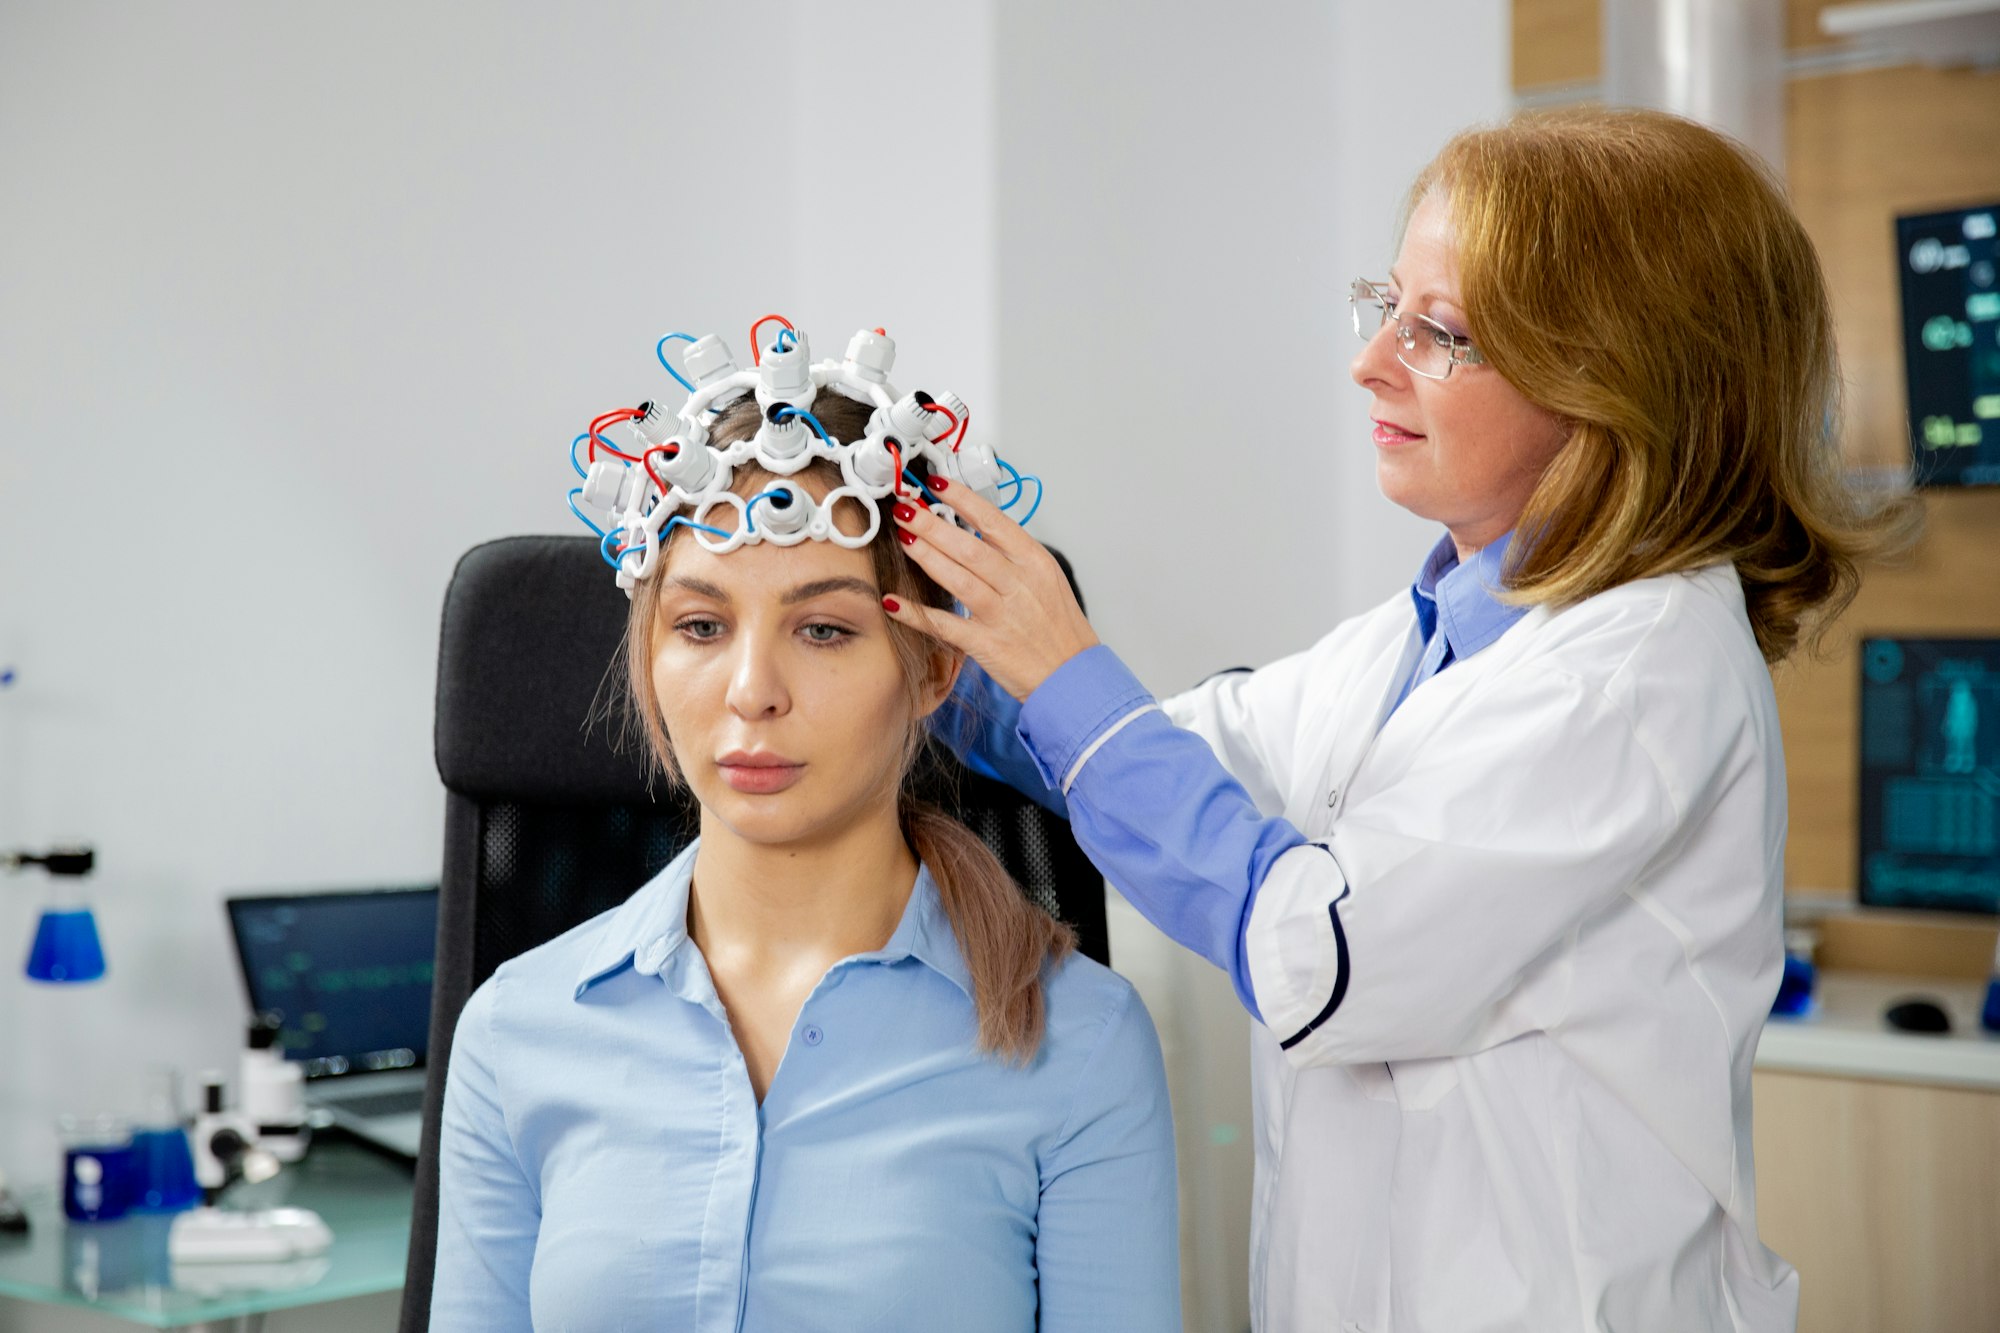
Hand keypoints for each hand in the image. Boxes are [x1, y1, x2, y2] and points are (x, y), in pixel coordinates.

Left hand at [884, 478, 1099, 700]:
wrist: (1073, 675)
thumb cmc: (1059, 628)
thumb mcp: (1046, 580)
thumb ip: (1013, 556)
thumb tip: (976, 530)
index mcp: (1035, 563)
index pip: (994, 522)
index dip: (962, 500)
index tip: (936, 484)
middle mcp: (1019, 585)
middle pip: (969, 547)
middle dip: (932, 525)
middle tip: (905, 508)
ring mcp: (1002, 615)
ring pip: (959, 579)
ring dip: (926, 556)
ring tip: (903, 538)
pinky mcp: (987, 644)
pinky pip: (946, 625)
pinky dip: (917, 614)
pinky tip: (893, 602)